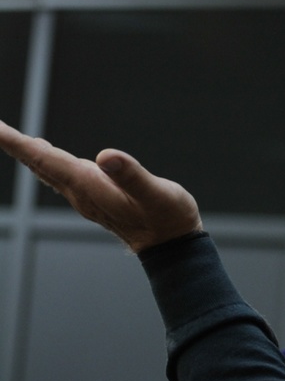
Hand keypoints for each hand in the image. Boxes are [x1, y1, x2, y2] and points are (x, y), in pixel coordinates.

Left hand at [0, 121, 202, 252]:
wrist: (172, 245)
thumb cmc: (167, 218)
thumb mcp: (156, 194)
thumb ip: (131, 176)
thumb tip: (105, 156)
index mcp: (90, 187)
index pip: (45, 160)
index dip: (17, 143)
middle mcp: (81, 192)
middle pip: (38, 164)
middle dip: (13, 144)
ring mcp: (86, 196)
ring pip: (46, 169)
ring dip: (26, 152)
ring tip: (8, 135)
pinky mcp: (94, 196)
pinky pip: (59, 173)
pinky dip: (44, 159)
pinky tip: (42, 155)